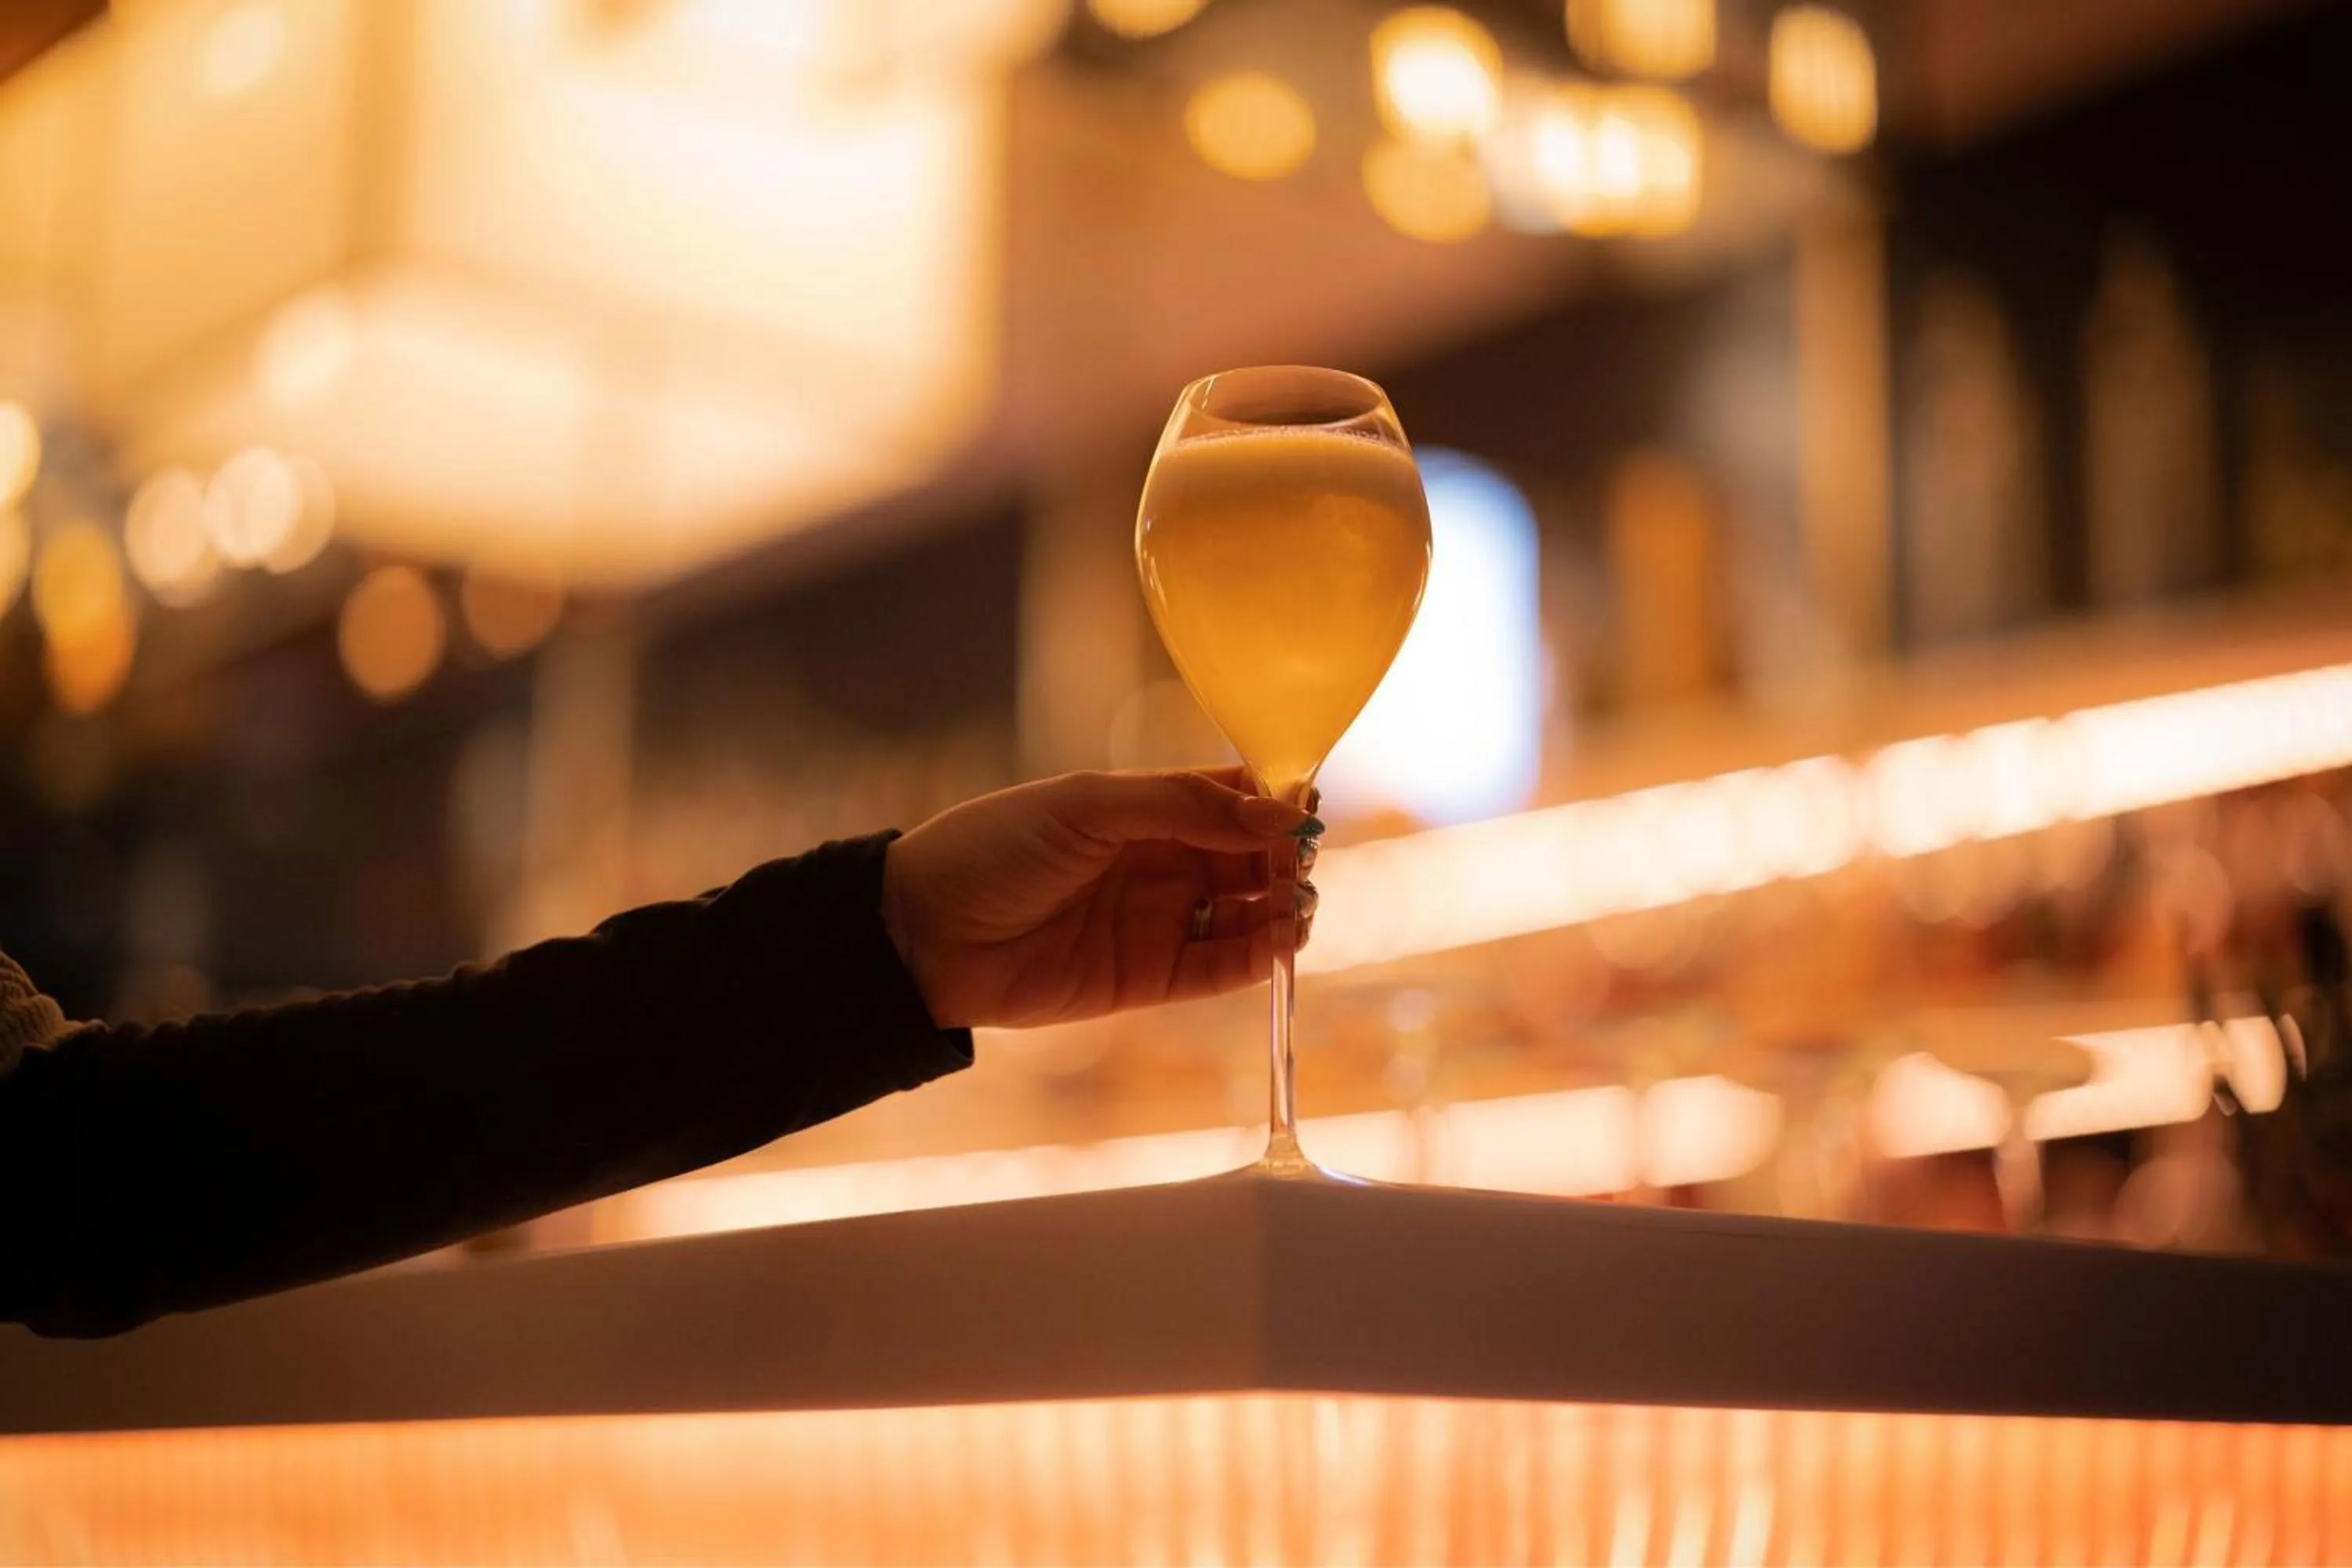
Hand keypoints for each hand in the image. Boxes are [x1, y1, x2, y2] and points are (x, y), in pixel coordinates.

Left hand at [880, 768, 1320, 1028]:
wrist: (924, 933)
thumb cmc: (995, 849)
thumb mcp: (1090, 806)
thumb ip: (1184, 806)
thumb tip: (1278, 815)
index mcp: (1146, 808)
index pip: (1233, 799)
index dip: (1273, 804)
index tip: (1304, 810)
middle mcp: (1161, 862)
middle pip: (1250, 859)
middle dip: (1284, 860)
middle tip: (1300, 867)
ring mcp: (1158, 921)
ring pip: (1245, 915)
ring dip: (1280, 910)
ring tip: (1296, 908)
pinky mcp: (1149, 978)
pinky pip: (1218, 969)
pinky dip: (1255, 958)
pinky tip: (1277, 942)